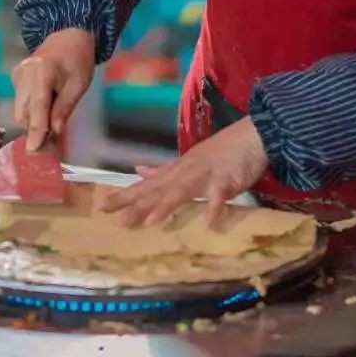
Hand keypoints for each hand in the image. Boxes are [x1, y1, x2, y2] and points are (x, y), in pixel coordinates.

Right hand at [12, 29, 95, 149]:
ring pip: (20, 108)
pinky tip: (45, 104)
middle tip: (51, 141)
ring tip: (52, 118)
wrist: (68, 36)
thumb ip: (65, 107)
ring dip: (33, 119)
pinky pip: (20, 101)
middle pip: (24, 111)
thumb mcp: (79, 84)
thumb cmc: (78, 60)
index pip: (37, 107)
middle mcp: (25, 73)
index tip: (34, 149)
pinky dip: (31, 109)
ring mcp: (17, 74)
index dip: (36, 130)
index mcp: (43, 71)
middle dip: (35, 127)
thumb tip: (54, 131)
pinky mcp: (15, 76)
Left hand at [102, 118, 268, 226]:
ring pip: (183, 190)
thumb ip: (164, 169)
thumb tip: (138, 171)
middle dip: (137, 203)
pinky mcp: (227, 180)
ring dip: (166, 205)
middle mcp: (186, 171)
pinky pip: (219, 195)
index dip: (126, 195)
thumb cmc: (222, 151)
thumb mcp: (188, 161)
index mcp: (177, 170)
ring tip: (150, 222)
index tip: (102, 207)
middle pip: (158, 189)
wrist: (253, 134)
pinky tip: (208, 222)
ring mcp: (206, 174)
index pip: (147, 185)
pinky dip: (213, 208)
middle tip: (115, 217)